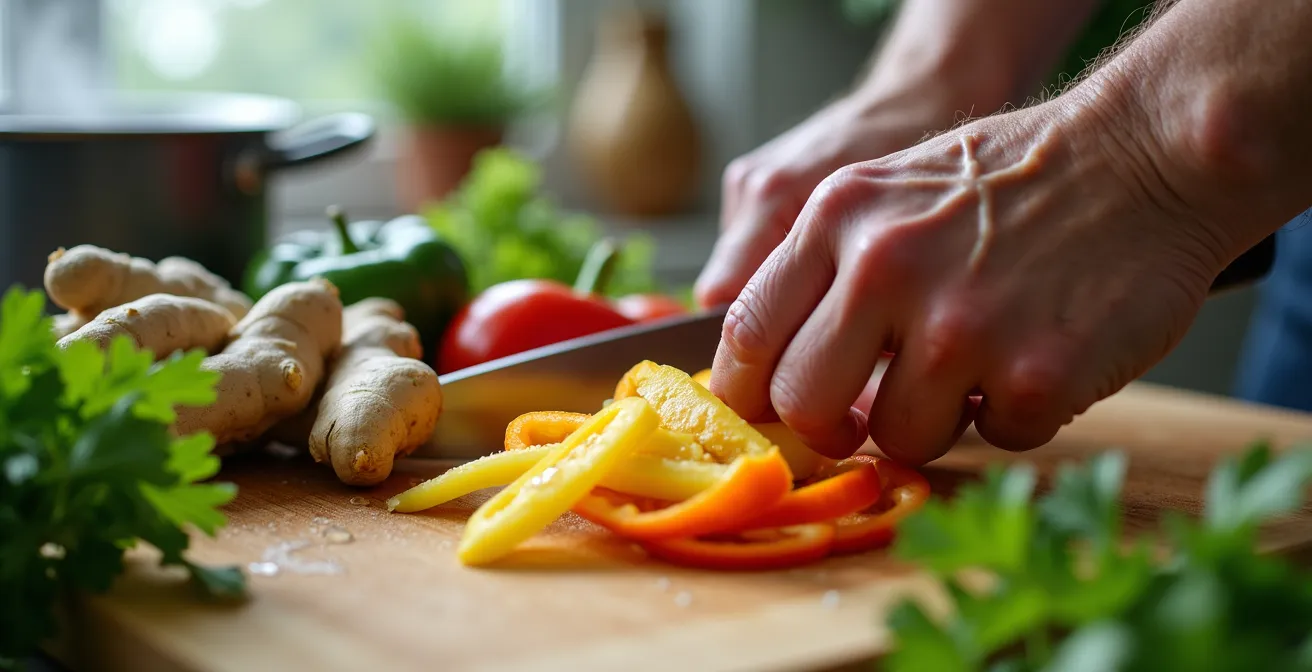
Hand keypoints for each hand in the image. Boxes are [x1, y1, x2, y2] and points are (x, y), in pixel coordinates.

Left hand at [708, 100, 1230, 464]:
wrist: (1148, 153)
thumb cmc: (1015, 180)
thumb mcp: (888, 191)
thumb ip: (825, 268)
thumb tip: (775, 369)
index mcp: (836, 218)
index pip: (746, 335)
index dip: (751, 392)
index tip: (775, 411)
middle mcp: (884, 268)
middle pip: (805, 405)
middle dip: (834, 426)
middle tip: (869, 416)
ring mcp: (959, 324)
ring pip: (898, 439)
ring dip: (936, 420)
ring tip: (978, 363)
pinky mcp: (1034, 373)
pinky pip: (995, 437)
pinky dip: (1018, 413)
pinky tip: (1041, 354)